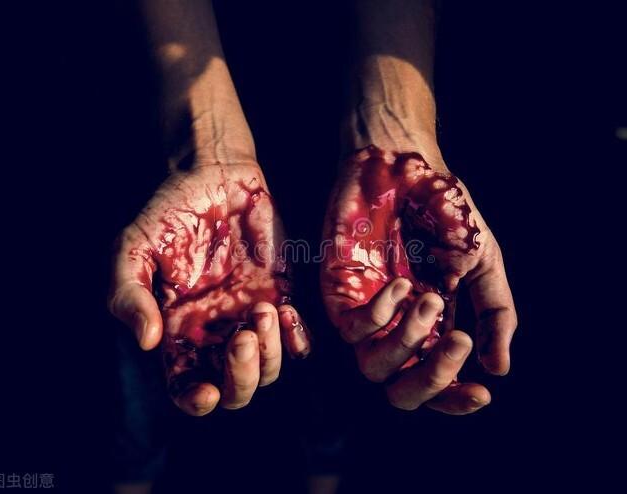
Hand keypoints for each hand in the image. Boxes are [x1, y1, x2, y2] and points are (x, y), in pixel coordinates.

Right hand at [109, 162, 310, 415]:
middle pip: (236, 389)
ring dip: (270, 353)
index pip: (187, 386)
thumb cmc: (169, 211)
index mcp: (179, 331)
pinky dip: (296, 339)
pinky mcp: (281, 295)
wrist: (214, 176)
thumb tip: (148, 341)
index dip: (196, 400)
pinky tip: (284, 310)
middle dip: (241, 378)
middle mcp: (217, 332)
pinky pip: (298, 339)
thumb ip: (130, 294)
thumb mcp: (134, 248)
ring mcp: (251, 316)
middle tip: (242, 339)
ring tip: (263, 308)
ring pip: (269, 369)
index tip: (206, 391)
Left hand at [321, 145, 516, 413]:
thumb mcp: (482, 263)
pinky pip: (352, 328)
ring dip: (410, 340)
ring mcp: (365, 311)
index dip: (455, 399)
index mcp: (431, 327)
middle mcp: (395, 328)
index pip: (437, 383)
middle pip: (400, 392)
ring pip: (373, 368)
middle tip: (459, 340)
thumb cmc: (443, 212)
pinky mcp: (339, 290)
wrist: (405, 167)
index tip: (481, 394)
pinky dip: (381, 313)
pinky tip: (401, 282)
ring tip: (431, 298)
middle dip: (432, 379)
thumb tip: (498, 368)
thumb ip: (494, 314)